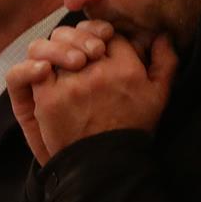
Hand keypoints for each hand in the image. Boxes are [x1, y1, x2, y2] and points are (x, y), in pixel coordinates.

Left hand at [6, 20, 177, 164]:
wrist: (105, 166)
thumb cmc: (132, 130)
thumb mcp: (159, 97)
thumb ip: (165, 63)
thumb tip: (162, 35)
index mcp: (128, 69)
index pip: (111, 35)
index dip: (104, 36)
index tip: (101, 47)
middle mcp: (101, 72)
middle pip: (82, 36)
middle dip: (80, 39)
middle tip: (80, 53)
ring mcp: (73, 84)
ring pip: (56, 46)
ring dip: (57, 49)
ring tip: (63, 63)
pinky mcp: (50, 98)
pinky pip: (35, 69)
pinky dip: (36, 67)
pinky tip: (44, 73)